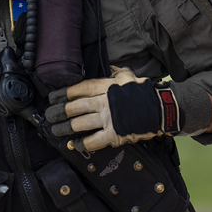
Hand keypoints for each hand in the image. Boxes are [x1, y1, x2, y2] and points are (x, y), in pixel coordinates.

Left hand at [45, 67, 179, 151]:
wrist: (161, 108)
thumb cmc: (144, 92)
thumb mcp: (129, 76)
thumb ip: (116, 73)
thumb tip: (109, 68)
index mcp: (106, 87)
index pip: (78, 89)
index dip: (63, 94)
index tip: (53, 97)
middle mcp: (103, 102)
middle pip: (74, 107)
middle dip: (59, 112)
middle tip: (50, 115)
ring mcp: (108, 119)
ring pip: (79, 124)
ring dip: (65, 128)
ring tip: (56, 130)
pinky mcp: (114, 134)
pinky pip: (92, 140)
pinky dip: (81, 143)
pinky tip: (74, 144)